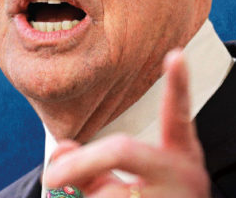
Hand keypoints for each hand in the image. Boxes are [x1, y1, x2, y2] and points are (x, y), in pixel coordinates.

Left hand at [43, 50, 209, 196]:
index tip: (176, 53)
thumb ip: (94, 162)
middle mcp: (185, 178)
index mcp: (182, 159)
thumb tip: (60, 152)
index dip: (179, 85)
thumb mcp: (130, 183)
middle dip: (80, 161)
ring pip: (105, 195)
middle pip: (122, 149)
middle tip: (50, 179)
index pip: (179, 116)